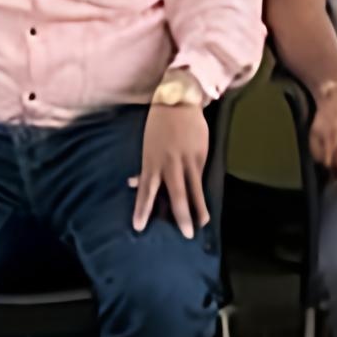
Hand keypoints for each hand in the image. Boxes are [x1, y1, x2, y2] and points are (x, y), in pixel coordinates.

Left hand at [132, 95, 209, 236]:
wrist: (178, 101)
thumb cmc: (158, 125)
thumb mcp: (147, 147)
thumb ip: (144, 168)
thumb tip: (132, 183)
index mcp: (151, 162)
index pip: (145, 191)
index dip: (142, 209)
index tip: (138, 227)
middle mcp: (169, 164)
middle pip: (176, 194)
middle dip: (180, 216)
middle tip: (185, 234)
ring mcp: (187, 160)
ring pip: (193, 189)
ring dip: (198, 209)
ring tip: (201, 224)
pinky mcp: (200, 155)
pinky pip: (200, 178)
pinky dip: (201, 194)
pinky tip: (204, 206)